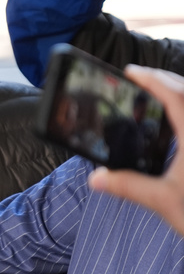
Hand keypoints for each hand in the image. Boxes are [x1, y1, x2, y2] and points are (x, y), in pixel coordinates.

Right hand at [89, 65, 183, 235]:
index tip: (130, 72)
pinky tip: (177, 125)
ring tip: (156, 96)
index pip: (174, 96)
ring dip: (177, 94)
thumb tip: (97, 179)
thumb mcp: (165, 201)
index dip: (151, 80)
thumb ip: (128, 187)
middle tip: (140, 79)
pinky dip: (183, 112)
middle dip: (164, 80)